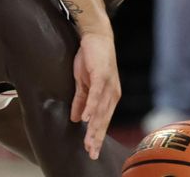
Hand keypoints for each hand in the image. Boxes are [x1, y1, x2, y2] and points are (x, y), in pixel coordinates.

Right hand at [70, 33, 119, 160]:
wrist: (96, 37)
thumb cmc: (91, 59)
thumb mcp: (83, 83)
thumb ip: (81, 101)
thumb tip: (77, 119)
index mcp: (109, 96)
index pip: (103, 120)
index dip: (96, 135)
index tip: (91, 150)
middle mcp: (112, 94)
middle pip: (104, 120)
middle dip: (97, 137)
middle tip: (91, 153)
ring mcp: (109, 85)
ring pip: (101, 111)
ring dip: (94, 127)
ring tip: (89, 141)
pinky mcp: (102, 75)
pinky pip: (97, 94)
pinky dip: (92, 107)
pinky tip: (88, 119)